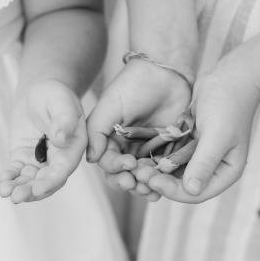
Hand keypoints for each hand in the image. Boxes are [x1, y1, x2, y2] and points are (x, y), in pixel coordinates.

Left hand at [0, 79, 86, 202]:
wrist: (38, 92)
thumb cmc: (55, 95)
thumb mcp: (62, 102)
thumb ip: (64, 120)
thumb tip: (60, 139)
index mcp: (73, 148)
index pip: (63, 170)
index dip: (50, 181)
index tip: (37, 189)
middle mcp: (58, 159)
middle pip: (45, 181)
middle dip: (31, 191)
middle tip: (16, 197)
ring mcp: (40, 160)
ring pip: (30, 180)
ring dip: (18, 187)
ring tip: (4, 191)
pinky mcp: (24, 158)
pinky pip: (17, 171)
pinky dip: (10, 177)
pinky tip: (3, 180)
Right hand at [86, 57, 192, 194]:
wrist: (165, 72)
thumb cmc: (133, 85)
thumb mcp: (109, 106)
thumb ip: (96, 132)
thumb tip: (91, 158)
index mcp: (110, 140)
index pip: (108, 163)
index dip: (116, 168)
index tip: (128, 164)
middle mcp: (127, 149)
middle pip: (124, 175)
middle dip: (129, 183)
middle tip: (136, 183)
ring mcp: (148, 151)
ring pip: (143, 177)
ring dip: (145, 185)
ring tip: (151, 188)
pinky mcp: (167, 150)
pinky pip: (163, 171)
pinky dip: (162, 180)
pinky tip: (163, 186)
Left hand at [134, 57, 259, 203]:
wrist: (230, 77)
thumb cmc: (228, 104)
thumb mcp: (217, 134)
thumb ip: (204, 163)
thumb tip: (192, 191)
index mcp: (226, 172)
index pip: (197, 193)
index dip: (173, 191)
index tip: (153, 181)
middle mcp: (213, 169)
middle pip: (182, 186)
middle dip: (161, 182)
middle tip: (138, 175)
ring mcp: (200, 158)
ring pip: (173, 174)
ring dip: (155, 172)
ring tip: (135, 168)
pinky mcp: (189, 146)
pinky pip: (170, 158)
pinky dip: (157, 159)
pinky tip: (140, 157)